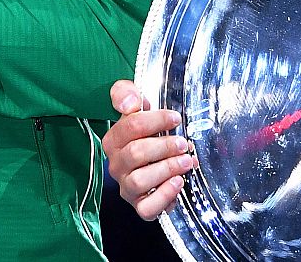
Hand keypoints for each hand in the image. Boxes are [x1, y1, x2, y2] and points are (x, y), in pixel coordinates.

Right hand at [102, 79, 196, 220]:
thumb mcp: (135, 105)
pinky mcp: (140, 205)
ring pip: (139, 181)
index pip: (130, 125)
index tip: (175, 118)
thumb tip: (130, 103)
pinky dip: (164, 196)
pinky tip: (179, 182)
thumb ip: (125, 93)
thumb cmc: (145, 132)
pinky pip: (146, 208)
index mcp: (114, 139)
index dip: (156, 120)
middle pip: (136, 153)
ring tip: (186, 161)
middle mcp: (117, 165)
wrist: (152, 161)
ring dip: (167, 169)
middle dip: (164, 146)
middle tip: (182, 143)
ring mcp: (127, 187)